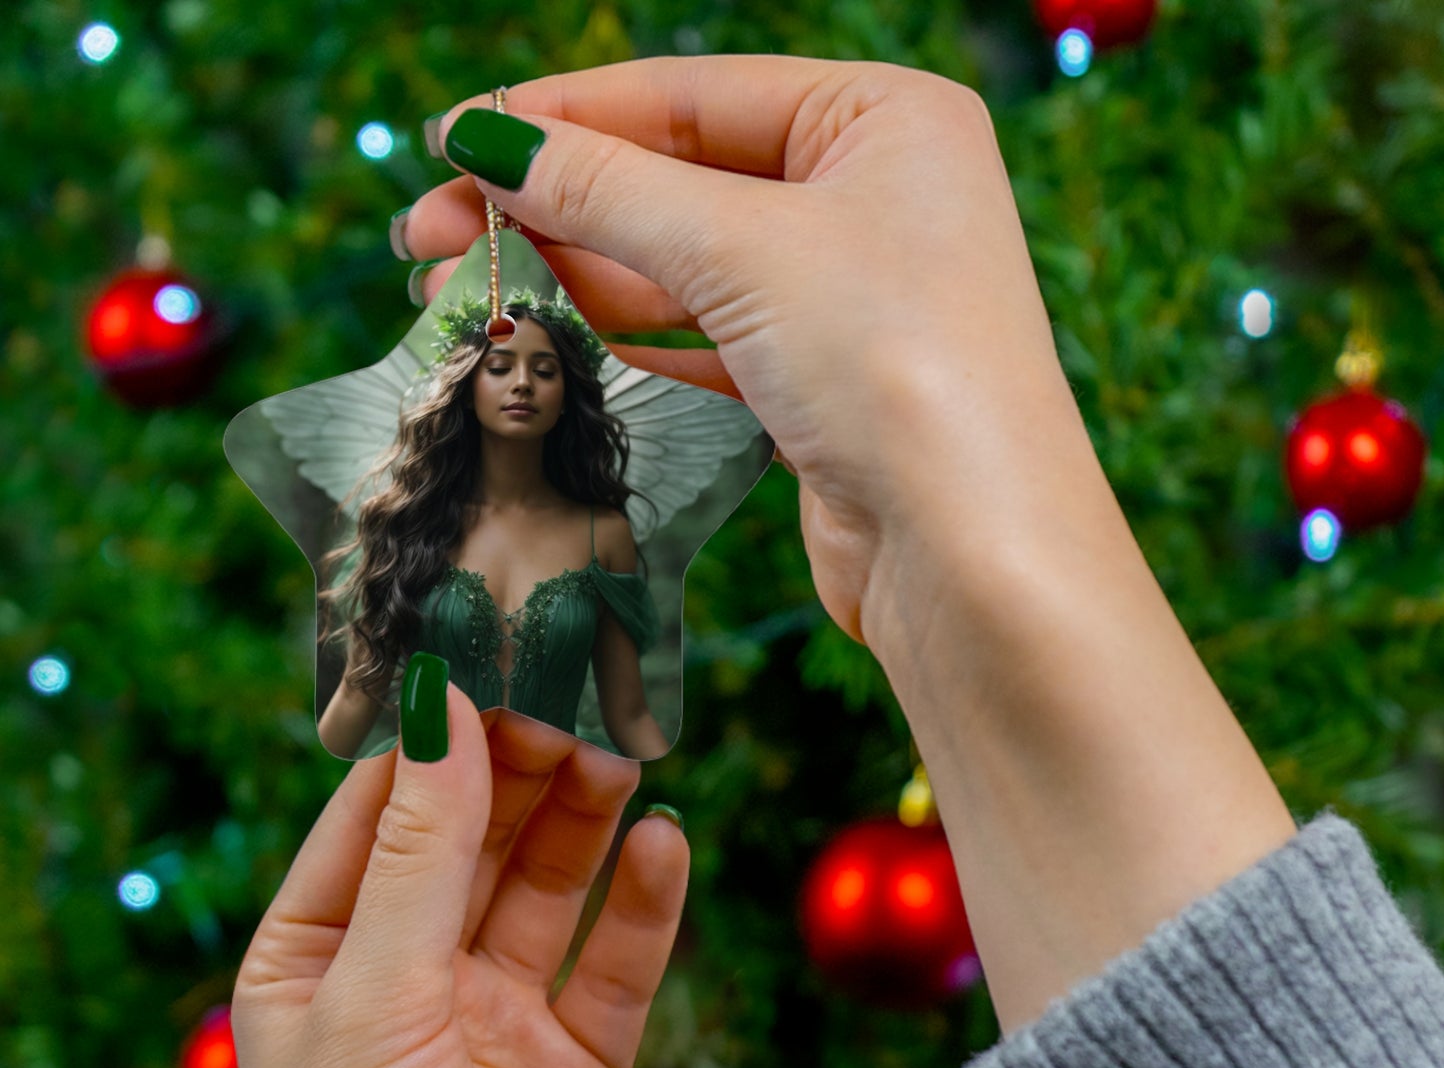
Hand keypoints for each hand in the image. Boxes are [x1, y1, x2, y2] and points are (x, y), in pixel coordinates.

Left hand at [232, 696, 688, 1067]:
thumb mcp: (373, 1000)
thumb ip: (416, 853)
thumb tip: (440, 709)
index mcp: (317, 960)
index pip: (377, 813)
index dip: (434, 739)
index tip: (491, 659)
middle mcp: (407, 980)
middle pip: (473, 839)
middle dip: (520, 770)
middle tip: (576, 699)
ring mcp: (497, 1022)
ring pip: (549, 887)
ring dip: (584, 821)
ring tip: (623, 757)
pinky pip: (616, 965)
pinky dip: (644, 904)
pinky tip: (666, 845)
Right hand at [400, 57, 1088, 645]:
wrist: (970, 552)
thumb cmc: (894, 365)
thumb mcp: (742, 248)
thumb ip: (608, 189)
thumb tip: (486, 141)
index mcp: (882, 117)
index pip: (689, 95)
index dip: (563, 116)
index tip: (453, 140)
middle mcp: (872, 195)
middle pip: (678, 177)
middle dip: (553, 202)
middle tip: (429, 232)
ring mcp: (848, 294)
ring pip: (684, 262)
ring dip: (577, 270)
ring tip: (467, 283)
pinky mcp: (821, 382)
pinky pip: (706, 334)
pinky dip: (631, 329)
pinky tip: (556, 322)